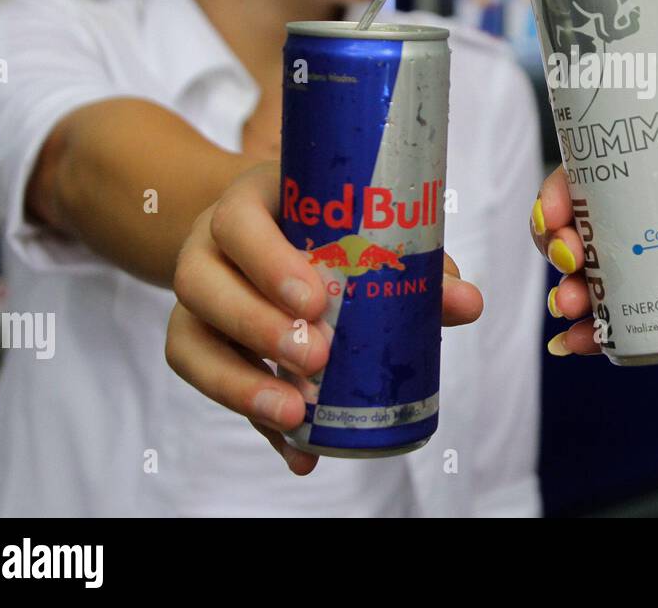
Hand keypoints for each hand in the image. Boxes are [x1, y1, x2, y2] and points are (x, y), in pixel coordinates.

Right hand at [165, 162, 481, 472]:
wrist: (267, 233)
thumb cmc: (325, 225)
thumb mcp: (360, 227)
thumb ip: (415, 262)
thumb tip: (467, 303)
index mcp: (246, 205)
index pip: (239, 222)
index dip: (269, 262)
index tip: (315, 300)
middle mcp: (207, 250)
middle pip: (203, 285)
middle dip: (258, 326)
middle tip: (317, 357)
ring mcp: (195, 302)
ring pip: (190, 342)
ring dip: (243, 385)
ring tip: (298, 413)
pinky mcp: (196, 347)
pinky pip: (211, 388)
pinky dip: (258, 424)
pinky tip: (300, 452)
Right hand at [532, 154, 657, 355]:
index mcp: (653, 178)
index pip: (590, 175)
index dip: (561, 190)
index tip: (556, 211)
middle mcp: (633, 219)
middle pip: (575, 228)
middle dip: (556, 244)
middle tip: (568, 260)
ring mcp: (638, 265)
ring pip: (584, 276)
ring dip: (567, 291)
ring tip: (570, 307)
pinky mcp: (651, 305)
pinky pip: (609, 320)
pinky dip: (586, 333)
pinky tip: (573, 344)